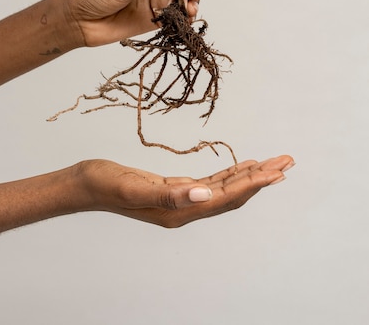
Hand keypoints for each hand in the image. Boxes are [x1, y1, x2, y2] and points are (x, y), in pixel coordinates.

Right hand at [77, 155, 294, 227]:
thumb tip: (205, 194)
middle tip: (287, 162)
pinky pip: (211, 182)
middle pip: (233, 194)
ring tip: (274, 164)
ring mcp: (181, 200)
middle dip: (262, 179)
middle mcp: (185, 208)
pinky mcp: (174, 188)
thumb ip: (168, 194)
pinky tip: (241, 166)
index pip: (226, 197)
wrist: (85, 184)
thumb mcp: (133, 188)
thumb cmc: (104, 184)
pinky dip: (229, 174)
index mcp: (179, 211)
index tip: (277, 171)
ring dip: (250, 176)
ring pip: (225, 188)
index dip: (253, 184)